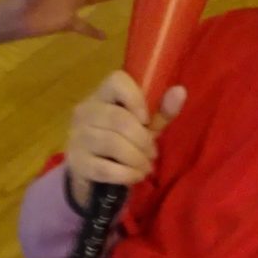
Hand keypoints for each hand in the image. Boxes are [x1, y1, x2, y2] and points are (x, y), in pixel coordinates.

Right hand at [65, 70, 185, 196]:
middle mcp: (84, 112)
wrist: (92, 174)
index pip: (116, 81)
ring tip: (146, 167)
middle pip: (119, 119)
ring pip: (113, 144)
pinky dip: (127, 174)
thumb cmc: (121, 143)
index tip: (146, 120)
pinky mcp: (77, 162)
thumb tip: (180, 91)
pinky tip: (136, 176)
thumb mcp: (143, 127)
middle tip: (152, 153)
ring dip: (137, 159)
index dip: (136, 98)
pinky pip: (105, 168)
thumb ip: (161, 111)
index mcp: (101, 96)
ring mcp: (77, 137)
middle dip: (143, 140)